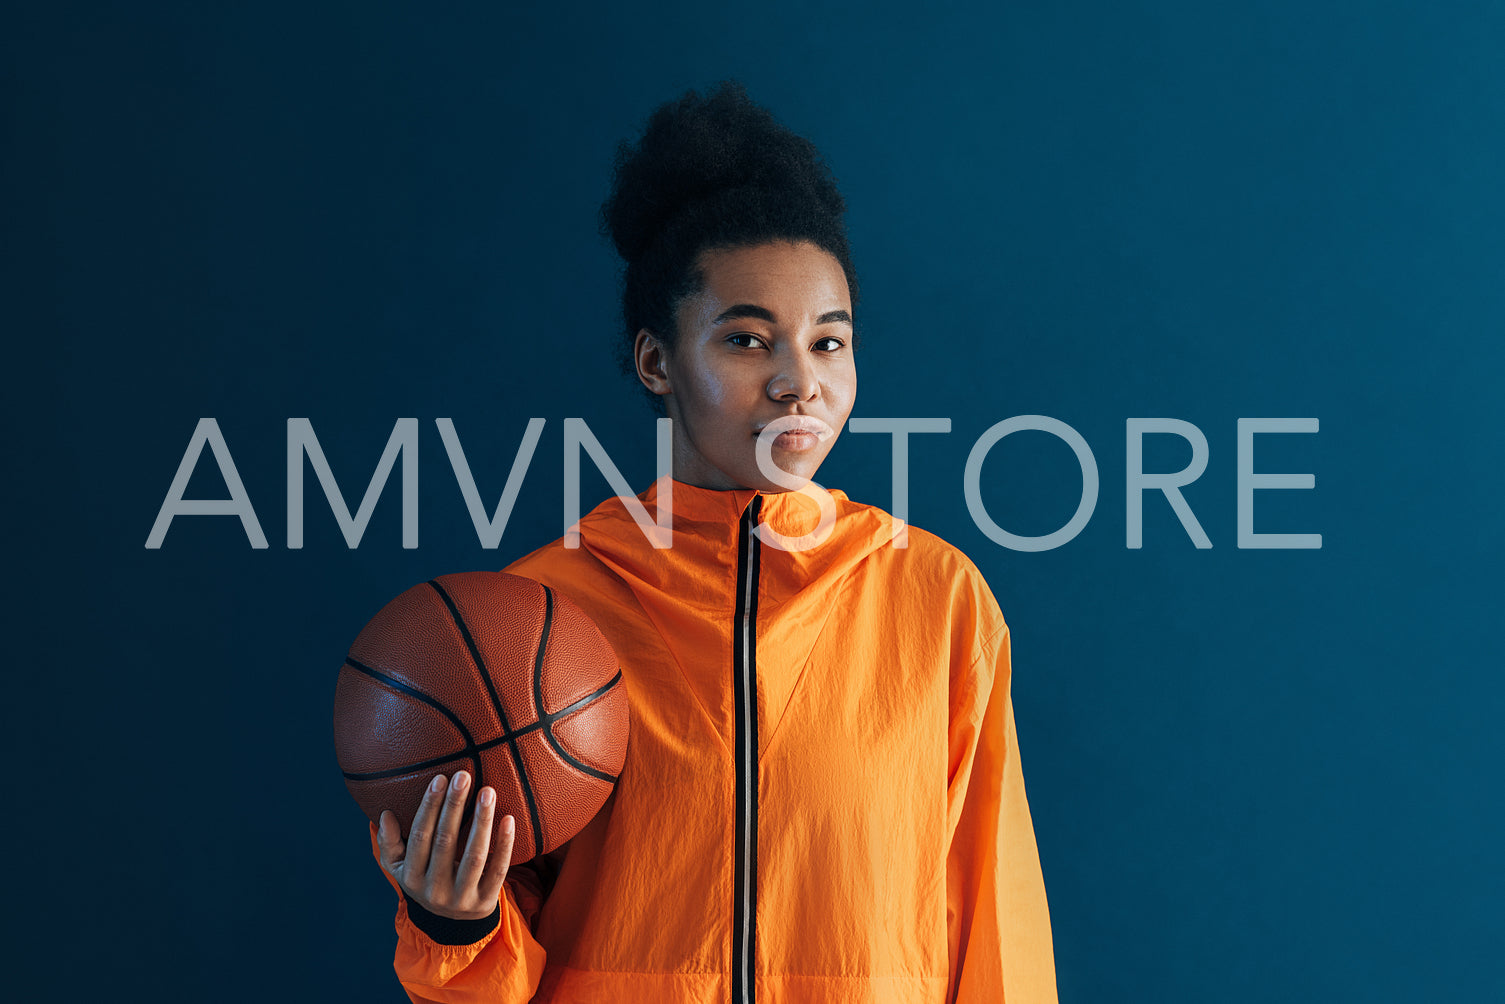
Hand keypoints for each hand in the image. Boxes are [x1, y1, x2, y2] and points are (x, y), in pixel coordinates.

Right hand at [374, 771, 515, 920]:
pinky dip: (504, 844)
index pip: (420, 837)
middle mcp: (434, 890)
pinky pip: (498, 870)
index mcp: (411, 878)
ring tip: (487, 792)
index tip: (440, 779)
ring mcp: (462, 898)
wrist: (451, 924)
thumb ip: (390, 843)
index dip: (429, 807)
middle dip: (454, 806)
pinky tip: (508, 819)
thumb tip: (385, 815)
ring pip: (474, 856)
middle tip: (464, 776)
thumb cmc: (425, 880)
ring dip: (481, 821)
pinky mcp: (485, 901)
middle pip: (446, 842)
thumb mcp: (401, 868)